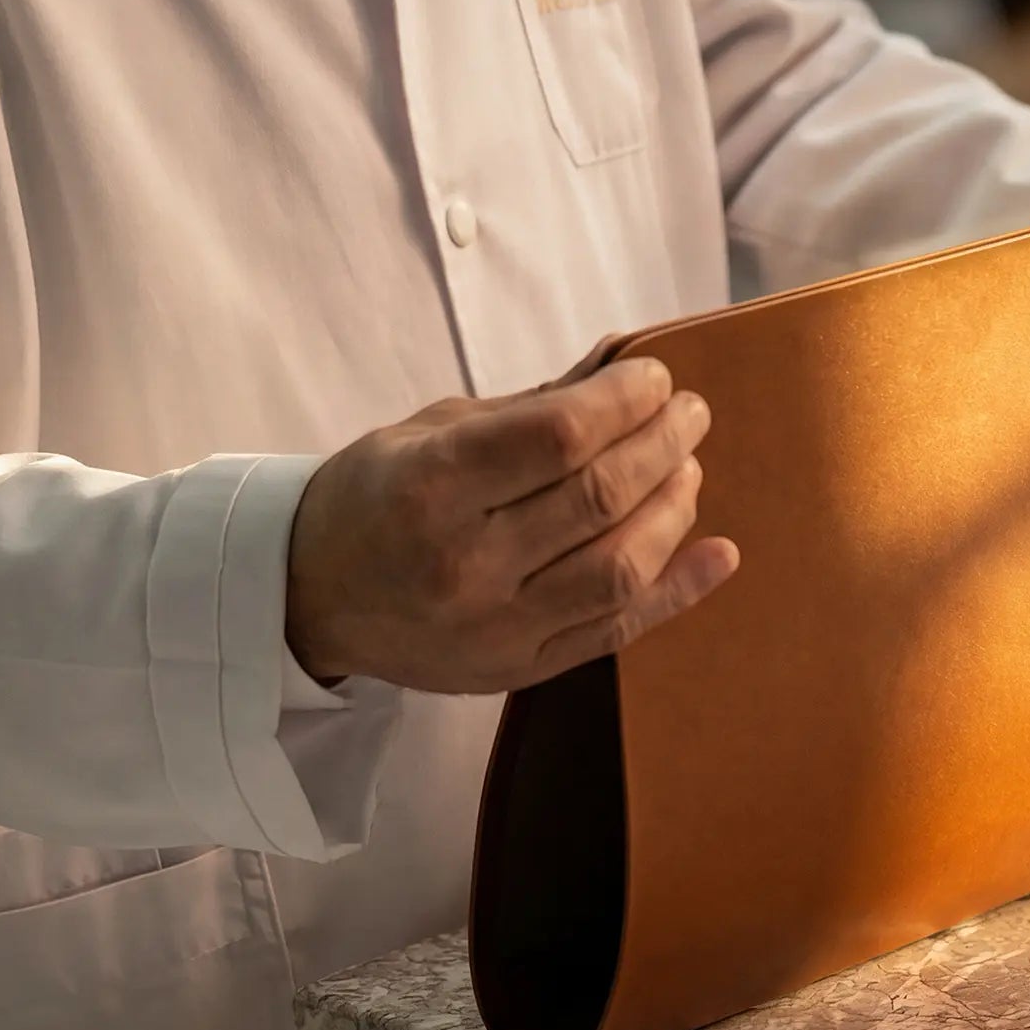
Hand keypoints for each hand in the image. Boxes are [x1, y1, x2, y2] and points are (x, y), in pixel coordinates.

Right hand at [285, 355, 740, 692]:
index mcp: (431, 486)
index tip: (655, 378)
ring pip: (619, 566)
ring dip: (673, 509)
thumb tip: (623, 360)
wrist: (310, 595)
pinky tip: (719, 553)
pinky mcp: (518, 669)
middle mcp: (463, 562)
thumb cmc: (376, 495)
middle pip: (598, 497)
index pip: (558, 436)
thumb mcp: (434, 431)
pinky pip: (617, 630)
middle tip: (690, 413)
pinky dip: (679, 590)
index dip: (624, 401)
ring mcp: (493, 626)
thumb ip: (533, 404)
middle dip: (662, 444)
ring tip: (687, 469)